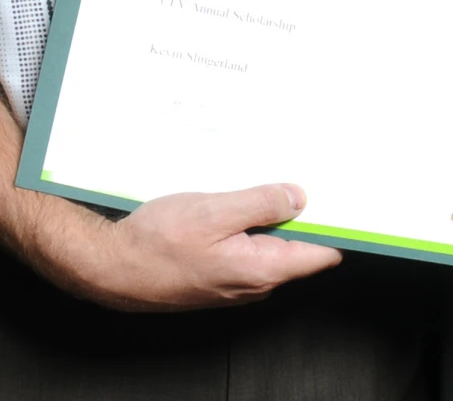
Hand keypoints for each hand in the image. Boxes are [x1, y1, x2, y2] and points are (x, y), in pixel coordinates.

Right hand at [38, 183, 343, 311]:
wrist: (111, 269)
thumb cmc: (156, 244)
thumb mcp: (214, 211)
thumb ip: (261, 203)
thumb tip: (301, 196)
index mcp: (263, 268)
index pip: (321, 252)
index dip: (336, 222)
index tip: (341, 193)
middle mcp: (255, 282)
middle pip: (297, 245)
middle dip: (302, 210)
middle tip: (300, 170)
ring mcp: (236, 280)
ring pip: (269, 243)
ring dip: (269, 213)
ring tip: (261, 178)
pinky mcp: (218, 273)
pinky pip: (246, 246)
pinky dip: (246, 222)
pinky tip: (231, 199)